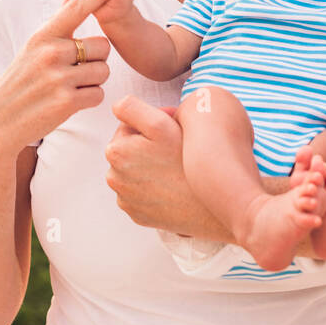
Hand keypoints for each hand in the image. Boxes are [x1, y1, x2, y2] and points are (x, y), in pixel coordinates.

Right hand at [0, 0, 110, 155]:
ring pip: (103, 71)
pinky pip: (98, 93)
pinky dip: (89, 99)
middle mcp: (51, 52)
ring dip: (93, 81)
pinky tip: (69, 102)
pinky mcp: (66, 102)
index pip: (80, 6)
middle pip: (103, 46)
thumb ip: (57, 26)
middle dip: (96, 60)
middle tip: (74, 71)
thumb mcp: (32, 49)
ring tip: (69, 87)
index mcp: (43, 35)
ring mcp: (59, 77)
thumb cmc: (19, 83)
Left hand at [105, 95, 205, 230]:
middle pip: (131, 150)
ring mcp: (126, 200)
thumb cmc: (186, 160)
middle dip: (147, 146)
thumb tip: (117, 108)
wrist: (211, 202)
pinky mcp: (138, 216)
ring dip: (149, 167)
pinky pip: (142, 195)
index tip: (170, 131)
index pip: (128, 126)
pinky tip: (172, 186)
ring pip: (135, 172)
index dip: (151, 124)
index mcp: (115, 151)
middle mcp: (114, 178)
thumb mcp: (160, 123)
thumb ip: (130, 108)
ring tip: (174, 168)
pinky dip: (153, 189)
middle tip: (175, 149)